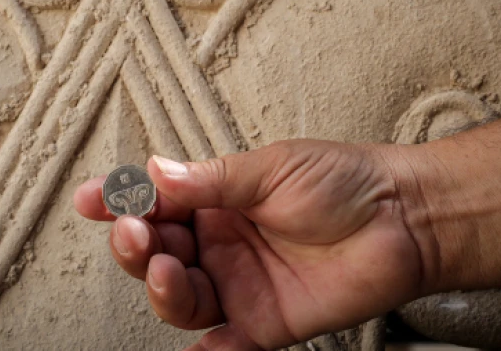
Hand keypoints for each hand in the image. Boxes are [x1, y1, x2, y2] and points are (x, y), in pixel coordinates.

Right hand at [73, 140, 433, 349]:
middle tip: (136, 231)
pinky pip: (226, 344)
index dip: (120, 201)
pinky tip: (198, 348)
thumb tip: (155, 174)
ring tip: (168, 269)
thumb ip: (211, 180)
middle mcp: (221, 244)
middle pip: (157, 254)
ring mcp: (240, 285)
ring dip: (162, 287)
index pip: (155, 204)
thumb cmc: (346, 181)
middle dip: (135, 245)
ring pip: (181, 299)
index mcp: (216, 200)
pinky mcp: (266, 322)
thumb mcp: (272, 168)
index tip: (93, 199)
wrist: (407, 217)